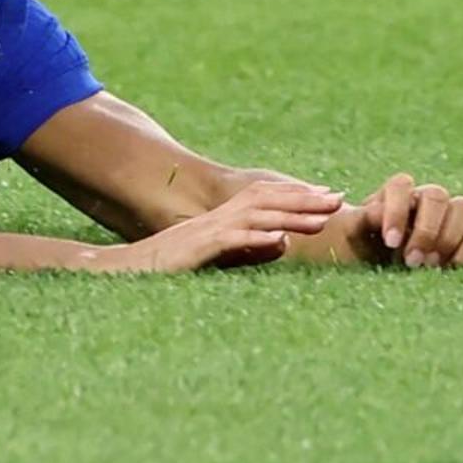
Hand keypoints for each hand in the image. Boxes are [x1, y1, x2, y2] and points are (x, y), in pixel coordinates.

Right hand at [93, 176, 342, 271]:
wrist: (124, 269)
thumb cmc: (168, 268)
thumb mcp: (215, 258)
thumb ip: (248, 250)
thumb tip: (282, 243)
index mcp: (221, 218)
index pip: (264, 198)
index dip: (296, 194)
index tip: (327, 195)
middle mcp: (217, 218)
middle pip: (266, 200)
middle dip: (304, 198)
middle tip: (338, 198)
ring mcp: (207, 230)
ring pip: (256, 216)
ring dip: (291, 215)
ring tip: (322, 218)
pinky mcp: (198, 248)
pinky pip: (232, 239)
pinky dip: (257, 237)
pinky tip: (280, 239)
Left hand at [344, 173, 462, 269]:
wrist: (379, 264)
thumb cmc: (363, 244)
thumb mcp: (353, 233)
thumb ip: (360, 219)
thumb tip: (370, 209)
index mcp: (396, 192)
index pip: (401, 185)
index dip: (397, 212)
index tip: (389, 242)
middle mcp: (426, 198)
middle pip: (437, 194)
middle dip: (425, 230)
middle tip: (411, 260)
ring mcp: (450, 214)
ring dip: (447, 238)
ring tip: (428, 265)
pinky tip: (446, 268)